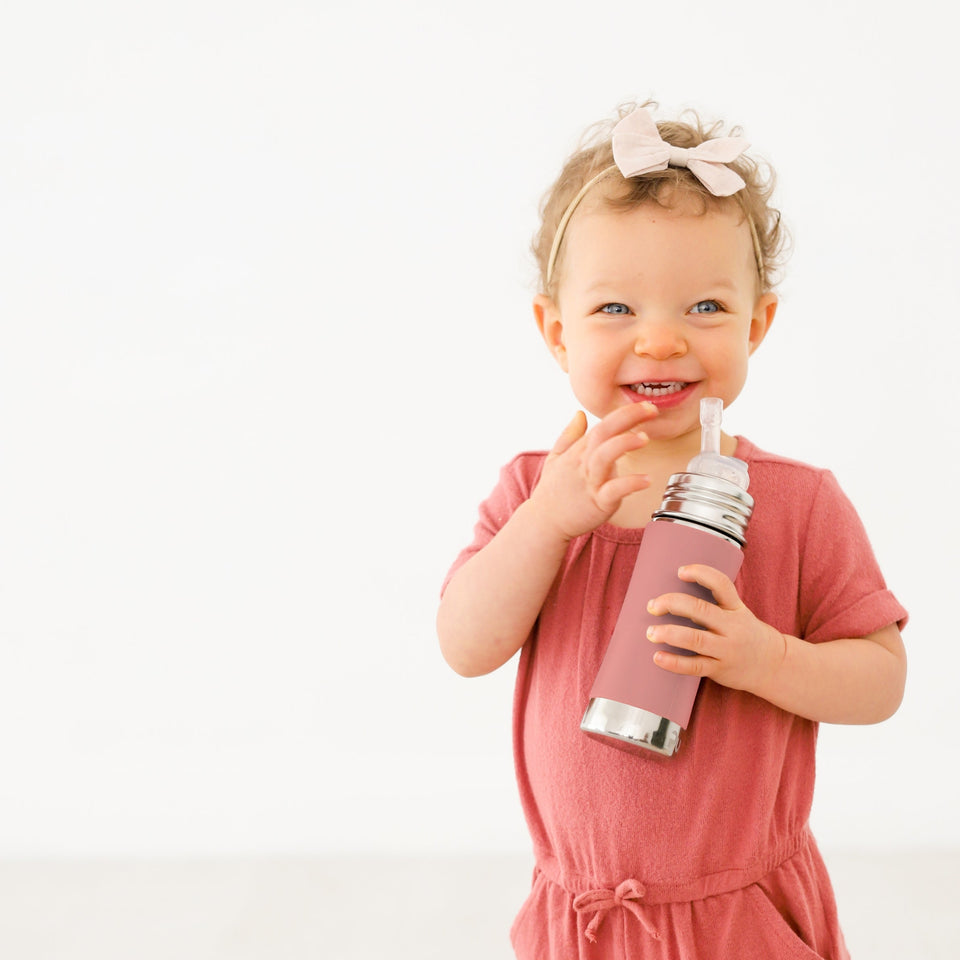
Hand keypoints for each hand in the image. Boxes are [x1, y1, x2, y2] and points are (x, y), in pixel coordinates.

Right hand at [528, 402, 658, 540]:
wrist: (544, 522)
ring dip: (624, 444)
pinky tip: (646, 480)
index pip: (602, 425)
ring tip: (644, 438)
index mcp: (578, 451)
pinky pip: (613, 491)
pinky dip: (629, 484)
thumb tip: (580, 414)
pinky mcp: (597, 503)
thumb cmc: (553, 491)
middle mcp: (584, 463)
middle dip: (627, 418)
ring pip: (604, 457)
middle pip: (603, 434)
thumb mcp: (555, 459)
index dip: (624, 413)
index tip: (646, 405)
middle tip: (651, 409)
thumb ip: (569, 436)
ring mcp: (590, 483)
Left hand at [646, 564, 786, 694]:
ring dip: (669, 633)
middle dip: (672, 604)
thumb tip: (671, 592)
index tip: (680, 571)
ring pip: (695, 639)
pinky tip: (657, 657)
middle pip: (700, 610)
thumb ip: (714, 603)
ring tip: (650, 632)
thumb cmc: (746, 633)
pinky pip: (694, 666)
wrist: (773, 665)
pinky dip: (674, 662)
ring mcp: (726, 649)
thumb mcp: (738, 612)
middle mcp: (732, 627)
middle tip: (652, 605)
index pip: (721, 584)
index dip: (701, 574)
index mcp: (736, 608)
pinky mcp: (720, 669)